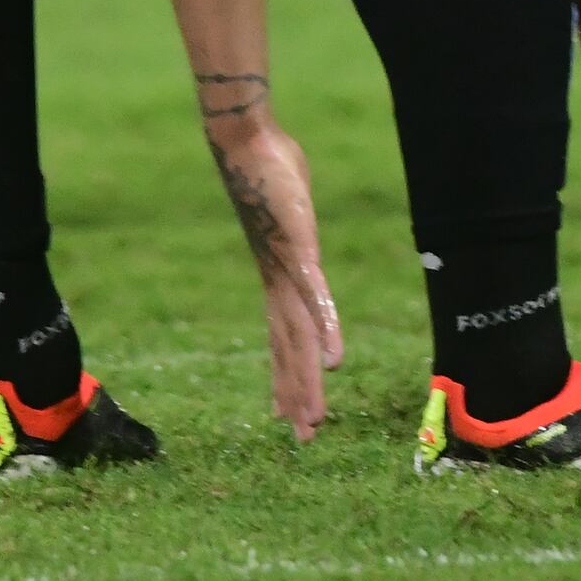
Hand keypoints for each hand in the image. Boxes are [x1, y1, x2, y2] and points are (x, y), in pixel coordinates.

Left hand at [202, 111, 343, 439]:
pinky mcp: (297, 251)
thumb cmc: (267, 168)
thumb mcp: (289, 208)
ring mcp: (287, 270)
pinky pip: (314, 300)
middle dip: (295, 395)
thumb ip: (297, 227)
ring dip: (307, 380)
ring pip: (299, 338)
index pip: (281, 339)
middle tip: (301, 437)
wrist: (245, 142)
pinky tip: (335, 361)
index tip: (282, 412)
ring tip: (313, 419)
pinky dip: (325, 331)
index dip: (283, 377)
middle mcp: (278, 283)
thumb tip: (298, 217)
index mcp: (276, 278)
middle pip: (288, 350)